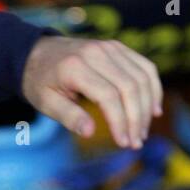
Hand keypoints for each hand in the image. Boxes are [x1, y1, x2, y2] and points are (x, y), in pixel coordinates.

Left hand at [22, 37, 162, 148]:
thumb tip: (90, 132)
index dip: (120, 122)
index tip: (123, 143)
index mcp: (75, 67)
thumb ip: (68, 117)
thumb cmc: (40, 81)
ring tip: (142, 132)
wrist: (36, 52)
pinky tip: (154, 110)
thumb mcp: (45, 103)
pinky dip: (153, 88)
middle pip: (130, 87)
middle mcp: (96, 53)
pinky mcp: (118, 48)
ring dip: (148, 107)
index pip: (108, 96)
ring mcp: (110, 47)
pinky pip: (145, 67)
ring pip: (142, 78)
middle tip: (136, 143)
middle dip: (137, 118)